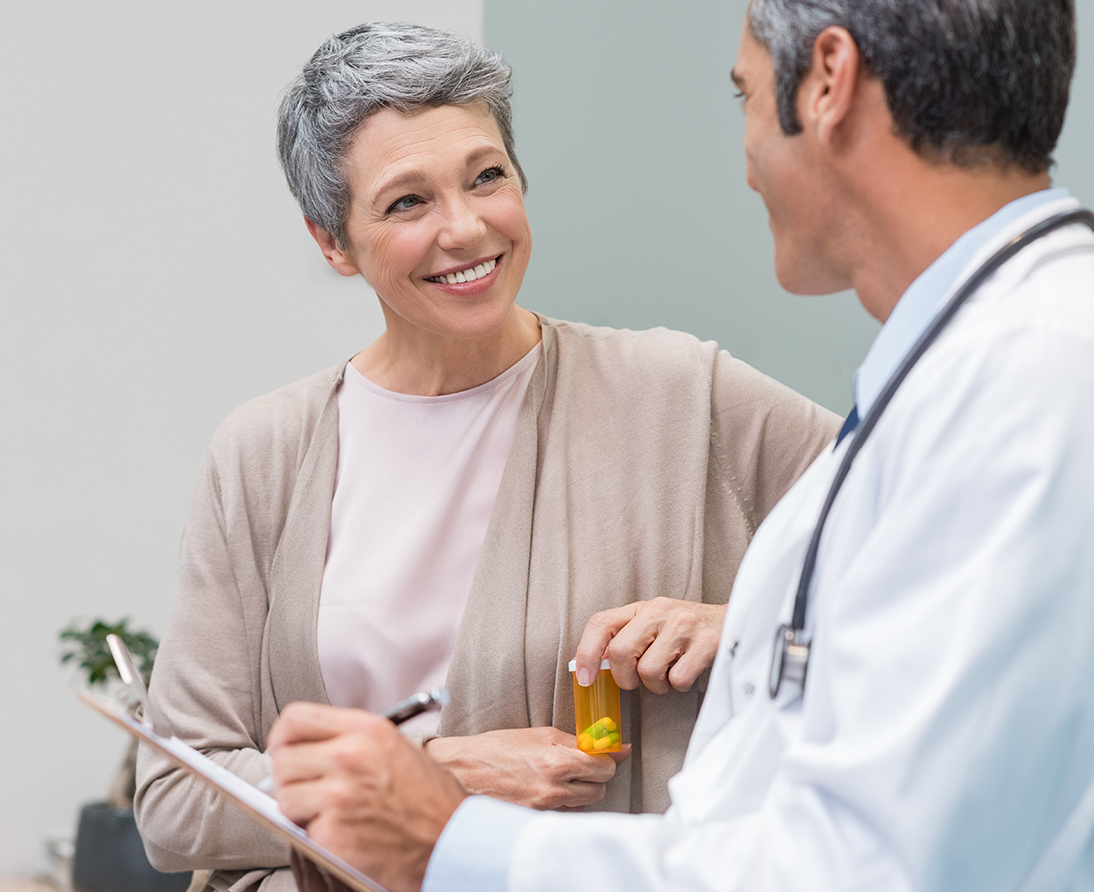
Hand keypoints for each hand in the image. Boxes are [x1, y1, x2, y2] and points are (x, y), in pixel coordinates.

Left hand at [269, 702, 465, 891]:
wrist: (451, 840)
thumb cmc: (429, 797)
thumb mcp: (395, 747)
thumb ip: (351, 739)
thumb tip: (307, 747)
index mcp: (365, 729)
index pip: (295, 719)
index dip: (283, 736)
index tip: (286, 748)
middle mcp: (348, 757)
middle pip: (282, 759)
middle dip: (289, 777)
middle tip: (308, 788)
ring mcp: (338, 797)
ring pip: (285, 797)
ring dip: (300, 808)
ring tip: (330, 812)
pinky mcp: (333, 834)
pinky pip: (301, 830)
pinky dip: (317, 836)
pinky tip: (345, 832)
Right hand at [425, 726, 629, 809]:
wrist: (463, 770)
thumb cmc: (499, 748)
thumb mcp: (540, 734)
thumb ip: (580, 742)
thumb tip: (620, 748)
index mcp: (557, 763)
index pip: (604, 769)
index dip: (603, 761)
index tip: (596, 756)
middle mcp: (553, 790)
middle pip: (598, 790)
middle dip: (593, 777)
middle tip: (576, 765)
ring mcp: (544, 809)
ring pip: (583, 804)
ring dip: (578, 791)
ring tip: (556, 777)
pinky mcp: (535, 820)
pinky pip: (564, 814)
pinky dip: (562, 803)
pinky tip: (545, 790)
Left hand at [575, 597, 726, 693]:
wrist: (736, 622)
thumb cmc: (688, 631)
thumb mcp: (654, 626)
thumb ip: (627, 639)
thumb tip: (594, 666)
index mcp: (642, 607)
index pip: (601, 623)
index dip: (587, 652)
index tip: (586, 678)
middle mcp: (660, 610)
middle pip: (621, 653)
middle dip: (627, 678)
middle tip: (640, 680)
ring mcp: (684, 625)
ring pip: (649, 671)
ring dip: (657, 684)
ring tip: (670, 673)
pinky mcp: (706, 643)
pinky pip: (678, 679)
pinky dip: (680, 685)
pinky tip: (689, 671)